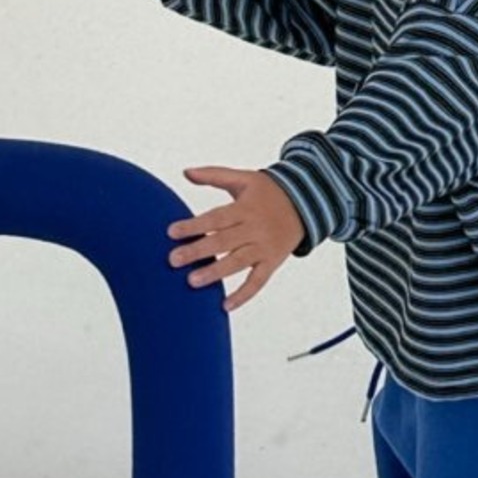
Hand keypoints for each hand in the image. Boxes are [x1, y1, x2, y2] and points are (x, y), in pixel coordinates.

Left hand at [168, 167, 304, 312]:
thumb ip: (213, 175)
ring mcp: (264, 248)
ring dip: (215, 273)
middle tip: (173, 260)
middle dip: (197, 251)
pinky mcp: (272, 262)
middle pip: (223, 242)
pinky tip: (225, 306)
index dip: (194, 225)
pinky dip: (243, 295)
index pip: (216, 218)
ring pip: (238, 263)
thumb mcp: (243, 179)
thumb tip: (185, 171)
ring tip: (192, 281)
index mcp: (245, 208)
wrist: (306, 204)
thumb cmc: (268, 192)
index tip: (171, 232)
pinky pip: (258, 281)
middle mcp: (254, 229)